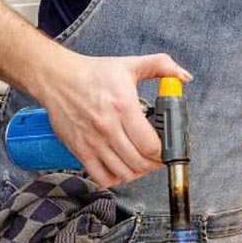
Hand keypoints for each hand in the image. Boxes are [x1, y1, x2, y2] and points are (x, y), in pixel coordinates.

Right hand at [33, 51, 191, 187]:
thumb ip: (162, 66)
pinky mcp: (79, 150)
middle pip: (139, 162)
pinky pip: (101, 177)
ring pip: (123, 172)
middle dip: (154, 164)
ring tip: (142, 162)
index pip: (150, 145)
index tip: (168, 149)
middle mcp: (107, 128)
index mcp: (123, 107)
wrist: (57, 79)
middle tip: (158, 158)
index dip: (164, 152)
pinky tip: (121, 167)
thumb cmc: (94, 73)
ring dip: (137, 172)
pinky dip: (116, 178)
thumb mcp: (131, 64)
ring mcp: (92, 142)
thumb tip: (184, 77)